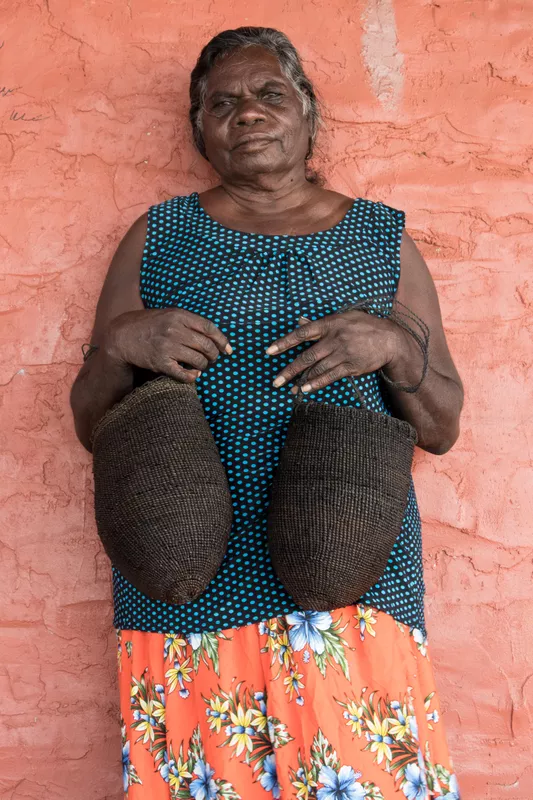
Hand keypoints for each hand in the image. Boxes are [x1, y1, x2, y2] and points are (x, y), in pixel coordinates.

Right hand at [103, 308, 232, 382]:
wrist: (121, 336)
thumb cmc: (148, 325)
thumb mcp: (168, 315)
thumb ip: (188, 322)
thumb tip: (213, 336)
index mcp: (178, 315)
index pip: (209, 327)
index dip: (222, 340)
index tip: (229, 350)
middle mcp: (174, 329)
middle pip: (206, 345)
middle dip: (214, 355)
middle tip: (212, 359)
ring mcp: (167, 346)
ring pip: (198, 360)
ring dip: (203, 366)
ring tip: (201, 366)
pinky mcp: (160, 362)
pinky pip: (184, 373)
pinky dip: (192, 376)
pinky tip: (193, 375)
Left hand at [265, 311, 397, 393]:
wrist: (390, 339)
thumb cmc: (364, 326)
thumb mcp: (343, 318)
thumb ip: (320, 323)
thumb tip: (299, 321)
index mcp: (330, 324)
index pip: (302, 333)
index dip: (284, 342)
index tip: (269, 351)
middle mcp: (335, 338)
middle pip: (307, 356)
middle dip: (289, 370)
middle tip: (276, 381)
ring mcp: (343, 353)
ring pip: (317, 369)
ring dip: (301, 380)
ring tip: (290, 389)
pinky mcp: (351, 366)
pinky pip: (330, 376)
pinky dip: (317, 383)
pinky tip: (306, 389)